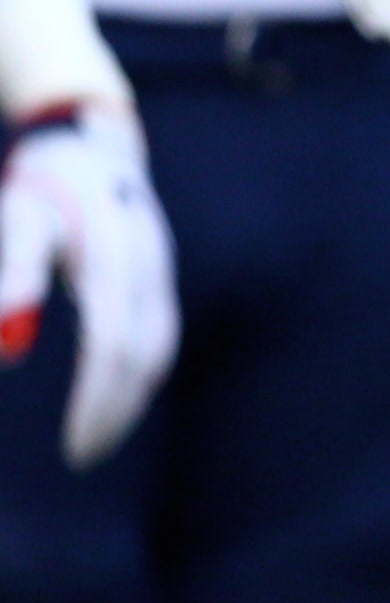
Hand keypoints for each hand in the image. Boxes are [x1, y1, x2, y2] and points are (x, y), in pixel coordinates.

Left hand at [0, 104, 176, 465]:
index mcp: (114, 252)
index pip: (114, 342)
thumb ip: (16, 271)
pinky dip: (141, 373)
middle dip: (117, 410)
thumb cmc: (39, 188)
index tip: (73, 444)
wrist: (86, 145)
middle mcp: (148, 263)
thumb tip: (9, 346)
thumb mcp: (19, 219)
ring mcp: (161, 267)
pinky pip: (160, 334)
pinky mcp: (160, 274)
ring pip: (160, 346)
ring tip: (96, 438)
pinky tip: (114, 397)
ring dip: (133, 397)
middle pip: (145, 352)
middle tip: (81, 457)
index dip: (97, 398)